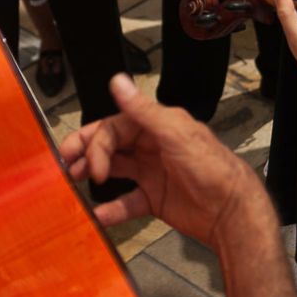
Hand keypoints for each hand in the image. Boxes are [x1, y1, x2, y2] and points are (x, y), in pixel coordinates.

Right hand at [59, 73, 263, 245]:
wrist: (231, 212)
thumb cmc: (212, 169)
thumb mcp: (175, 134)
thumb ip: (143, 110)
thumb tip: (119, 82)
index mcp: (156, 125)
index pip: (114, 126)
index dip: (96, 143)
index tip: (90, 164)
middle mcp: (152, 146)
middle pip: (109, 145)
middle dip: (85, 153)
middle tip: (65, 165)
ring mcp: (152, 172)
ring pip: (113, 169)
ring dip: (92, 175)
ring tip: (73, 186)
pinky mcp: (154, 198)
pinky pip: (125, 201)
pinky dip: (110, 208)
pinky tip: (99, 214)